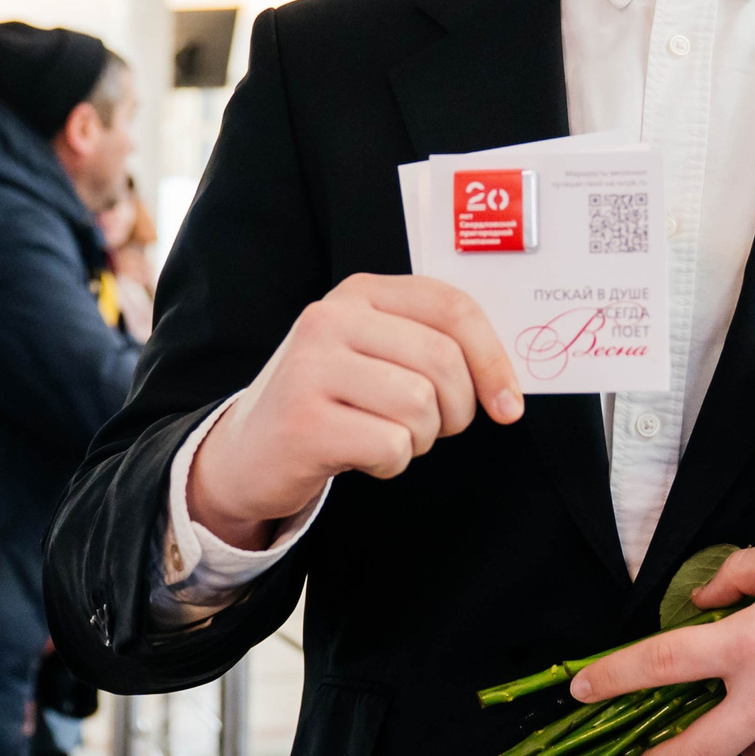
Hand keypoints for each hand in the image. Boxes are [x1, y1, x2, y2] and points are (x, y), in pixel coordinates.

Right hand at [188, 274, 521, 549]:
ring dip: (421, 438)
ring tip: (389, 437)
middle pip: (444, 361)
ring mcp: (311, 367)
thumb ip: (431, 347)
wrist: (246, 453)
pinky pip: (391, 445)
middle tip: (434, 429)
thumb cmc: (329, 402)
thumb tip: (507, 387)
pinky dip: (392, 463)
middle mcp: (331, 318)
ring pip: (421, 405)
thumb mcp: (374, 354)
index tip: (508, 404)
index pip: (453, 309)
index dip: (493, 360)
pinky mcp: (304, 421)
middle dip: (457, 410)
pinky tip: (363, 457)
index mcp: (359, 292)